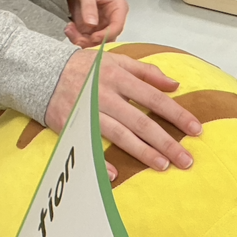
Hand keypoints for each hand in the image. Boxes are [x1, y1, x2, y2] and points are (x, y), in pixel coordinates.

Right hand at [45, 51, 201, 177]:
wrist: (41, 72)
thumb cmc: (85, 67)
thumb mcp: (116, 60)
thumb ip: (146, 72)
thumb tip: (174, 85)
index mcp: (118, 76)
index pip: (154, 98)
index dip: (176, 114)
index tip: (196, 129)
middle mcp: (105, 94)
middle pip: (140, 122)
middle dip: (165, 142)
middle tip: (186, 159)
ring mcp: (87, 111)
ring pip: (120, 136)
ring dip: (142, 153)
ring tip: (163, 166)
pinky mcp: (70, 126)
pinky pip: (89, 147)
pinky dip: (100, 162)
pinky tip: (115, 175)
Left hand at [65, 0, 127, 46]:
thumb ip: (89, 6)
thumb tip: (92, 24)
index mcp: (118, 7)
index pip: (117, 27)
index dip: (105, 35)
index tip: (92, 37)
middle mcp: (112, 19)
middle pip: (107, 39)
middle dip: (90, 40)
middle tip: (76, 35)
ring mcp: (102, 25)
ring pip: (96, 42)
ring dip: (81, 40)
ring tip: (69, 29)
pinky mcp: (92, 29)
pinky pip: (87, 40)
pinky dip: (77, 38)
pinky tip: (70, 29)